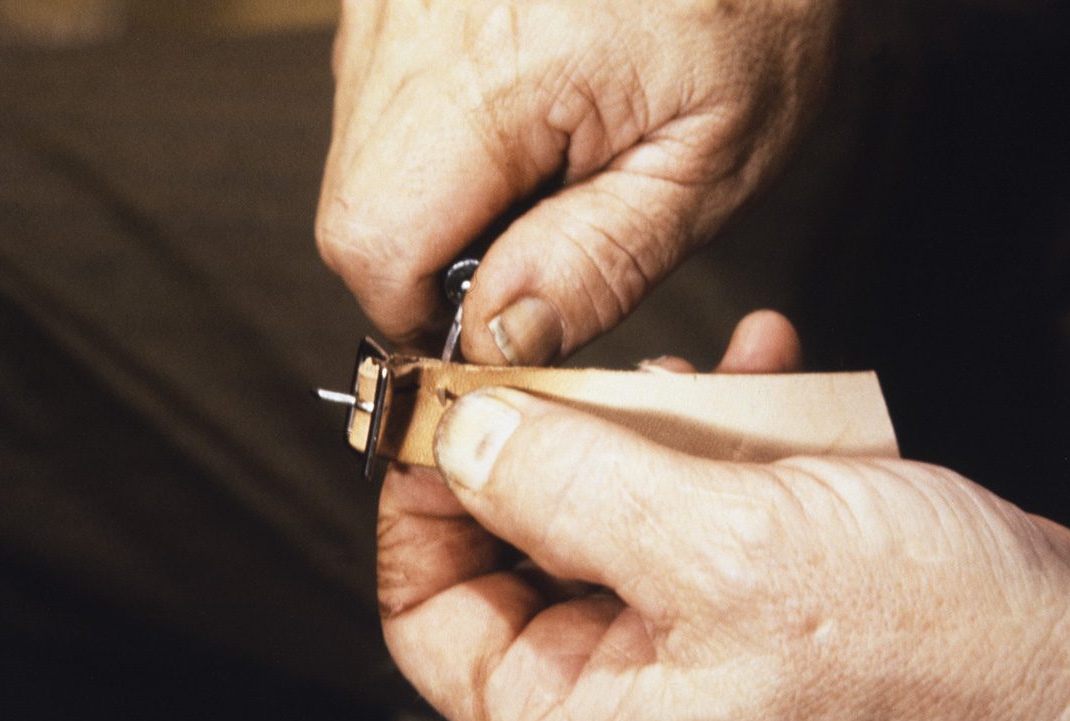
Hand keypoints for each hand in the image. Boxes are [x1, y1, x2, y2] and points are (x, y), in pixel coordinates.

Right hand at [318, 1, 840, 358]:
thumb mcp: (711, 159)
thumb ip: (599, 264)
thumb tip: (496, 340)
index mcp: (490, 71)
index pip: (372, 248)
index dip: (430, 311)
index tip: (501, 313)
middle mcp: (411, 17)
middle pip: (358, 209)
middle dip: (441, 255)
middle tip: (549, 217)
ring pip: (363, 156)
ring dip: (444, 190)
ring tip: (550, 144)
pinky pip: (379, 95)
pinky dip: (442, 130)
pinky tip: (524, 101)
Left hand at [376, 312, 1069, 720]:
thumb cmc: (935, 661)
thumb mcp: (727, 556)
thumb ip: (573, 491)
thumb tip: (461, 438)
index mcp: (597, 716)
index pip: (435, 624)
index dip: (418, 515)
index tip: (434, 423)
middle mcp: (634, 678)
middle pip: (518, 545)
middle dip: (542, 445)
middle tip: (562, 375)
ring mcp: (693, 621)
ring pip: (609, 502)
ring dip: (639, 422)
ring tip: (688, 373)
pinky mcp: (753, 575)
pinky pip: (699, 488)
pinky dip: (720, 426)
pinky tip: (760, 376)